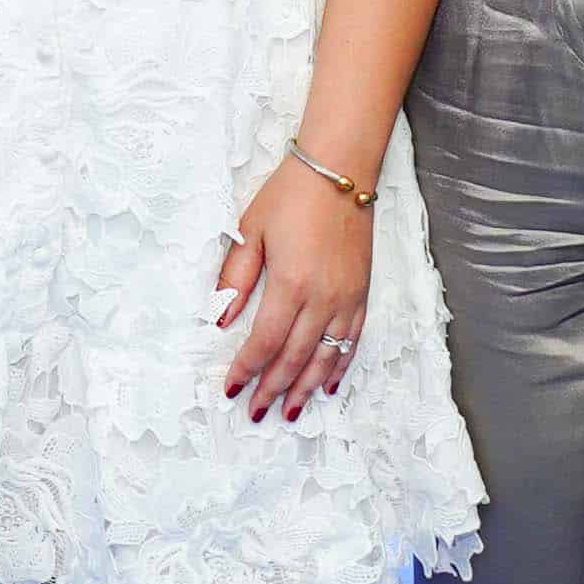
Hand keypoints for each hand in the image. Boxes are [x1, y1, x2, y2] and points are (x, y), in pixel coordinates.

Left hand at [214, 151, 374, 421]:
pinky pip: (352, 341)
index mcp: (290, 284)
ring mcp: (346, 299)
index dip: (246, 369)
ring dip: (305, 388)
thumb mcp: (250, 230)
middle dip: (273, 389)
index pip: (264, 342)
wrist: (340, 170)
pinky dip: (339, 367)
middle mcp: (322, 299)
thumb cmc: (290, 196)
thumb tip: (221, 320)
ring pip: (326, 357)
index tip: (231, 389)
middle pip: (294, 358)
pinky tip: (327, 384)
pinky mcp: (362, 293)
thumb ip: (235, 278)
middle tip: (257, 413)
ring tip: (291, 413)